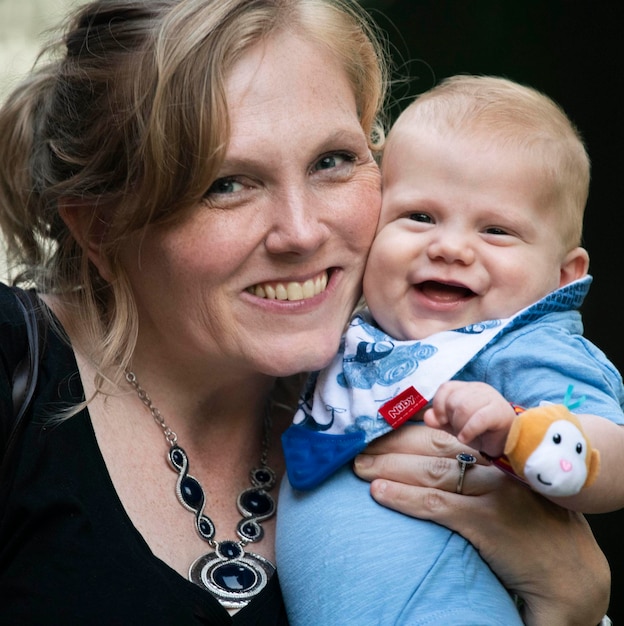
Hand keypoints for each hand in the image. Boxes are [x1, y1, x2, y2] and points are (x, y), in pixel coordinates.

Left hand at [354, 425, 609, 625]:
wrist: (572, 571)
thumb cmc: (532, 526)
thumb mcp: (507, 488)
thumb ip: (476, 471)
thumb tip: (424, 462)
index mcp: (495, 453)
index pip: (442, 435)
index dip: (404, 432)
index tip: (376, 433)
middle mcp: (493, 466)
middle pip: (430, 448)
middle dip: (389, 447)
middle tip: (356, 450)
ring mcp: (491, 493)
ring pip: (429, 472)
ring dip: (388, 468)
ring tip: (358, 469)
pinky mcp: (488, 522)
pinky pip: (437, 505)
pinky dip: (404, 498)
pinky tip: (379, 494)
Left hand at [423, 380, 516, 457]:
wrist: (508, 442)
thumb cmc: (482, 432)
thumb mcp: (456, 426)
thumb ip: (441, 421)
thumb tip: (427, 417)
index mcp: (467, 388)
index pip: (446, 387)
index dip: (439, 404)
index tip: (442, 420)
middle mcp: (478, 389)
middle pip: (453, 399)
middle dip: (451, 419)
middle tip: (459, 430)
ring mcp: (491, 397)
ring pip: (464, 407)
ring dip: (460, 426)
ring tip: (464, 435)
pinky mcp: (499, 411)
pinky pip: (478, 418)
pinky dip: (468, 431)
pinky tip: (466, 438)